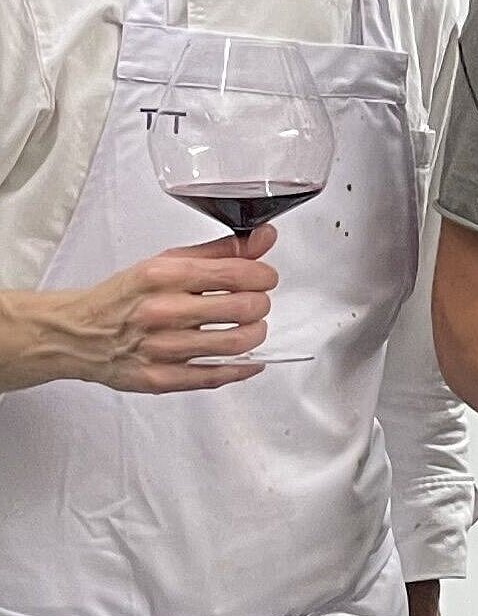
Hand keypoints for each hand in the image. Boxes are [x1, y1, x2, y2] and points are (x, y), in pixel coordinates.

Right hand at [45, 226, 277, 392]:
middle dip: (260, 304)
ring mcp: (160, 348)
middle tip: (255, 303)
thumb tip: (263, 237)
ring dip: (255, 333)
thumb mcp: (165, 263)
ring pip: (237, 343)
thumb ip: (219, 252)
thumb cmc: (124, 297)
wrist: (75, 333)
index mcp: (163, 276)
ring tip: (248, 327)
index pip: (237, 274)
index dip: (263, 276)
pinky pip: (216, 376)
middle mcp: (161, 311)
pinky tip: (247, 359)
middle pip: (244, 308)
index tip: (264, 278)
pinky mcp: (160, 378)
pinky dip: (242, 368)